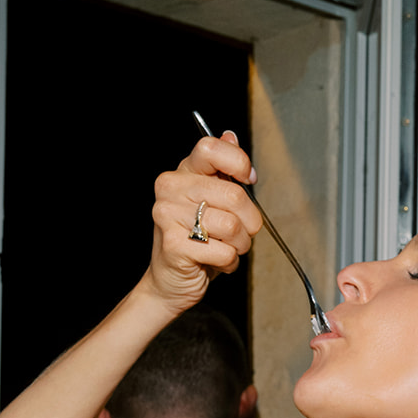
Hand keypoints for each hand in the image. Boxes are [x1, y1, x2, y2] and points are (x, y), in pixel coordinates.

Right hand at [144, 131, 263, 315]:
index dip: (239, 163)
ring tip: (227, 249)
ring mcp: (168, 216)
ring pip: (232, 226)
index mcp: (182, 172)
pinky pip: (224, 252)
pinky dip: (229, 263)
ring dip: (240, 245)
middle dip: (250, 221)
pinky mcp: (174, 245)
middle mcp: (170, 189)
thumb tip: (230, 136)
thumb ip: (222, 172)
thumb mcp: (212, 202)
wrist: (171, 281)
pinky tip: (216, 262)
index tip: (248, 180)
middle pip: (234, 195)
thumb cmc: (196, 242)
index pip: (211, 148)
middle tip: (242, 233)